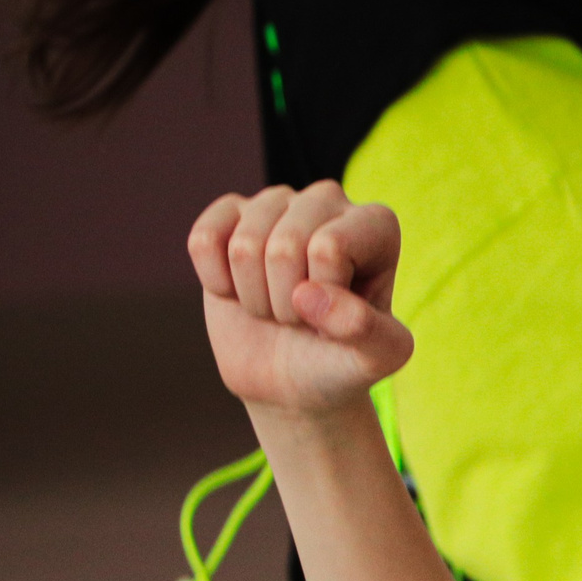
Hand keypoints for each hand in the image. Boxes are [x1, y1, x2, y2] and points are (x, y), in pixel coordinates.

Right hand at [189, 182, 413, 414]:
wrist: (293, 380)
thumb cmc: (341, 360)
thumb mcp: (377, 359)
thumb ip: (367, 331)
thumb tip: (309, 294)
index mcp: (377, 224)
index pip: (328, 250)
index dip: (323, 298)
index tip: (339, 315)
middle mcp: (329, 200)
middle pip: (283, 248)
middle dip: (285, 302)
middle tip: (303, 316)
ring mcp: (277, 203)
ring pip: (243, 247)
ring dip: (254, 296)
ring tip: (277, 304)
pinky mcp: (229, 215)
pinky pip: (204, 240)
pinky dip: (216, 281)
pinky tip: (241, 288)